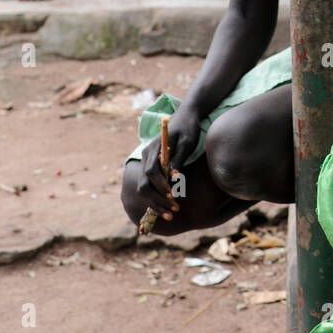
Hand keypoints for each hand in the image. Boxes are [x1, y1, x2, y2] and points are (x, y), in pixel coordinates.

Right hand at [137, 105, 200, 220]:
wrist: (185, 117)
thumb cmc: (188, 129)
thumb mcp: (187, 142)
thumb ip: (179, 159)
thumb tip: (175, 178)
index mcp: (152, 149)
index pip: (150, 172)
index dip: (160, 186)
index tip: (173, 197)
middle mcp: (145, 156)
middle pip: (144, 184)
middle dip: (157, 200)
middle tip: (174, 211)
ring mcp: (146, 162)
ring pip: (144, 188)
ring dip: (156, 203)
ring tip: (172, 214)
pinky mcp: (150, 167)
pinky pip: (148, 186)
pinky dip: (156, 199)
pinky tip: (166, 210)